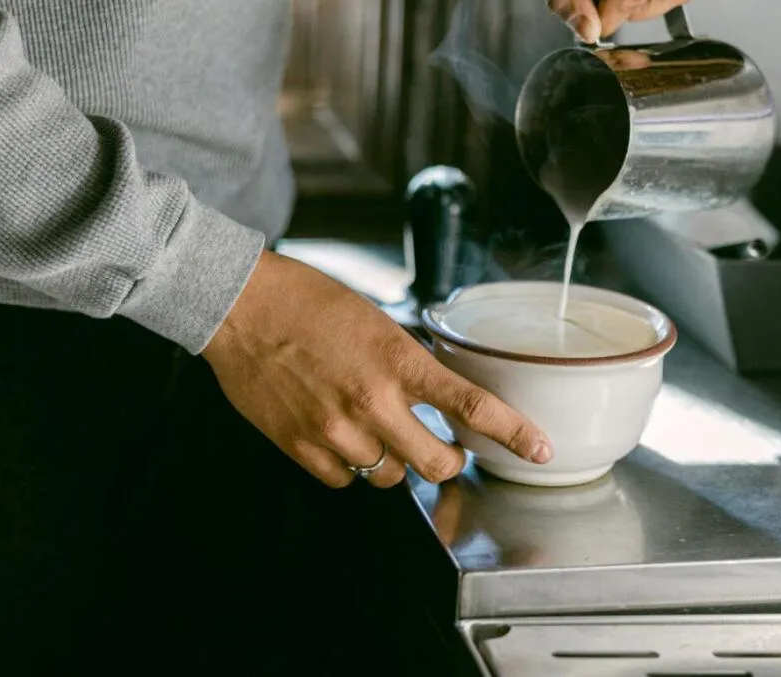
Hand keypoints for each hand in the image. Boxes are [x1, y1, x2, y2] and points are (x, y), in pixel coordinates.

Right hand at [201, 251, 552, 487]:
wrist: (241, 306)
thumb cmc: (307, 301)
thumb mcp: (376, 319)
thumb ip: (407, 362)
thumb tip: (434, 394)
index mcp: (397, 359)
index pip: (471, 406)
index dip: (513, 434)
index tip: (540, 449)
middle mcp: (372, 400)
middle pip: (436, 463)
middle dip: (449, 462)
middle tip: (445, 450)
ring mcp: (335, 429)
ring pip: (390, 477)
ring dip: (395, 460)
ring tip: (376, 429)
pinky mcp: (301, 446)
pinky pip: (345, 480)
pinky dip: (351, 466)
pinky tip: (341, 436)